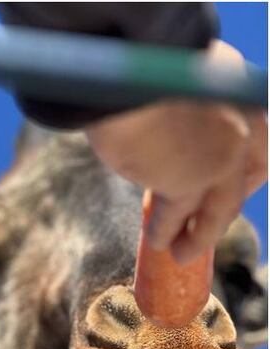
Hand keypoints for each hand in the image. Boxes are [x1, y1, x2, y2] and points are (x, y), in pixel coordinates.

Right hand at [85, 40, 266, 263]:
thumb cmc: (124, 73)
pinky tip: (156, 242)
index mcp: (236, 83)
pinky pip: (180, 214)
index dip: (241, 162)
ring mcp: (224, 149)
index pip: (256, 133)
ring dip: (199, 232)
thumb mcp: (162, 83)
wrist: (116, 75)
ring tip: (178, 250)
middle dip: (227, 204)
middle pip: (251, 171)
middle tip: (204, 227)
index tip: (218, 181)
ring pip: (221, 204)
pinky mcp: (194, 177)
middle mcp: (243, 115)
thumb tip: (157, 139)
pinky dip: (167, 232)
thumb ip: (175, 110)